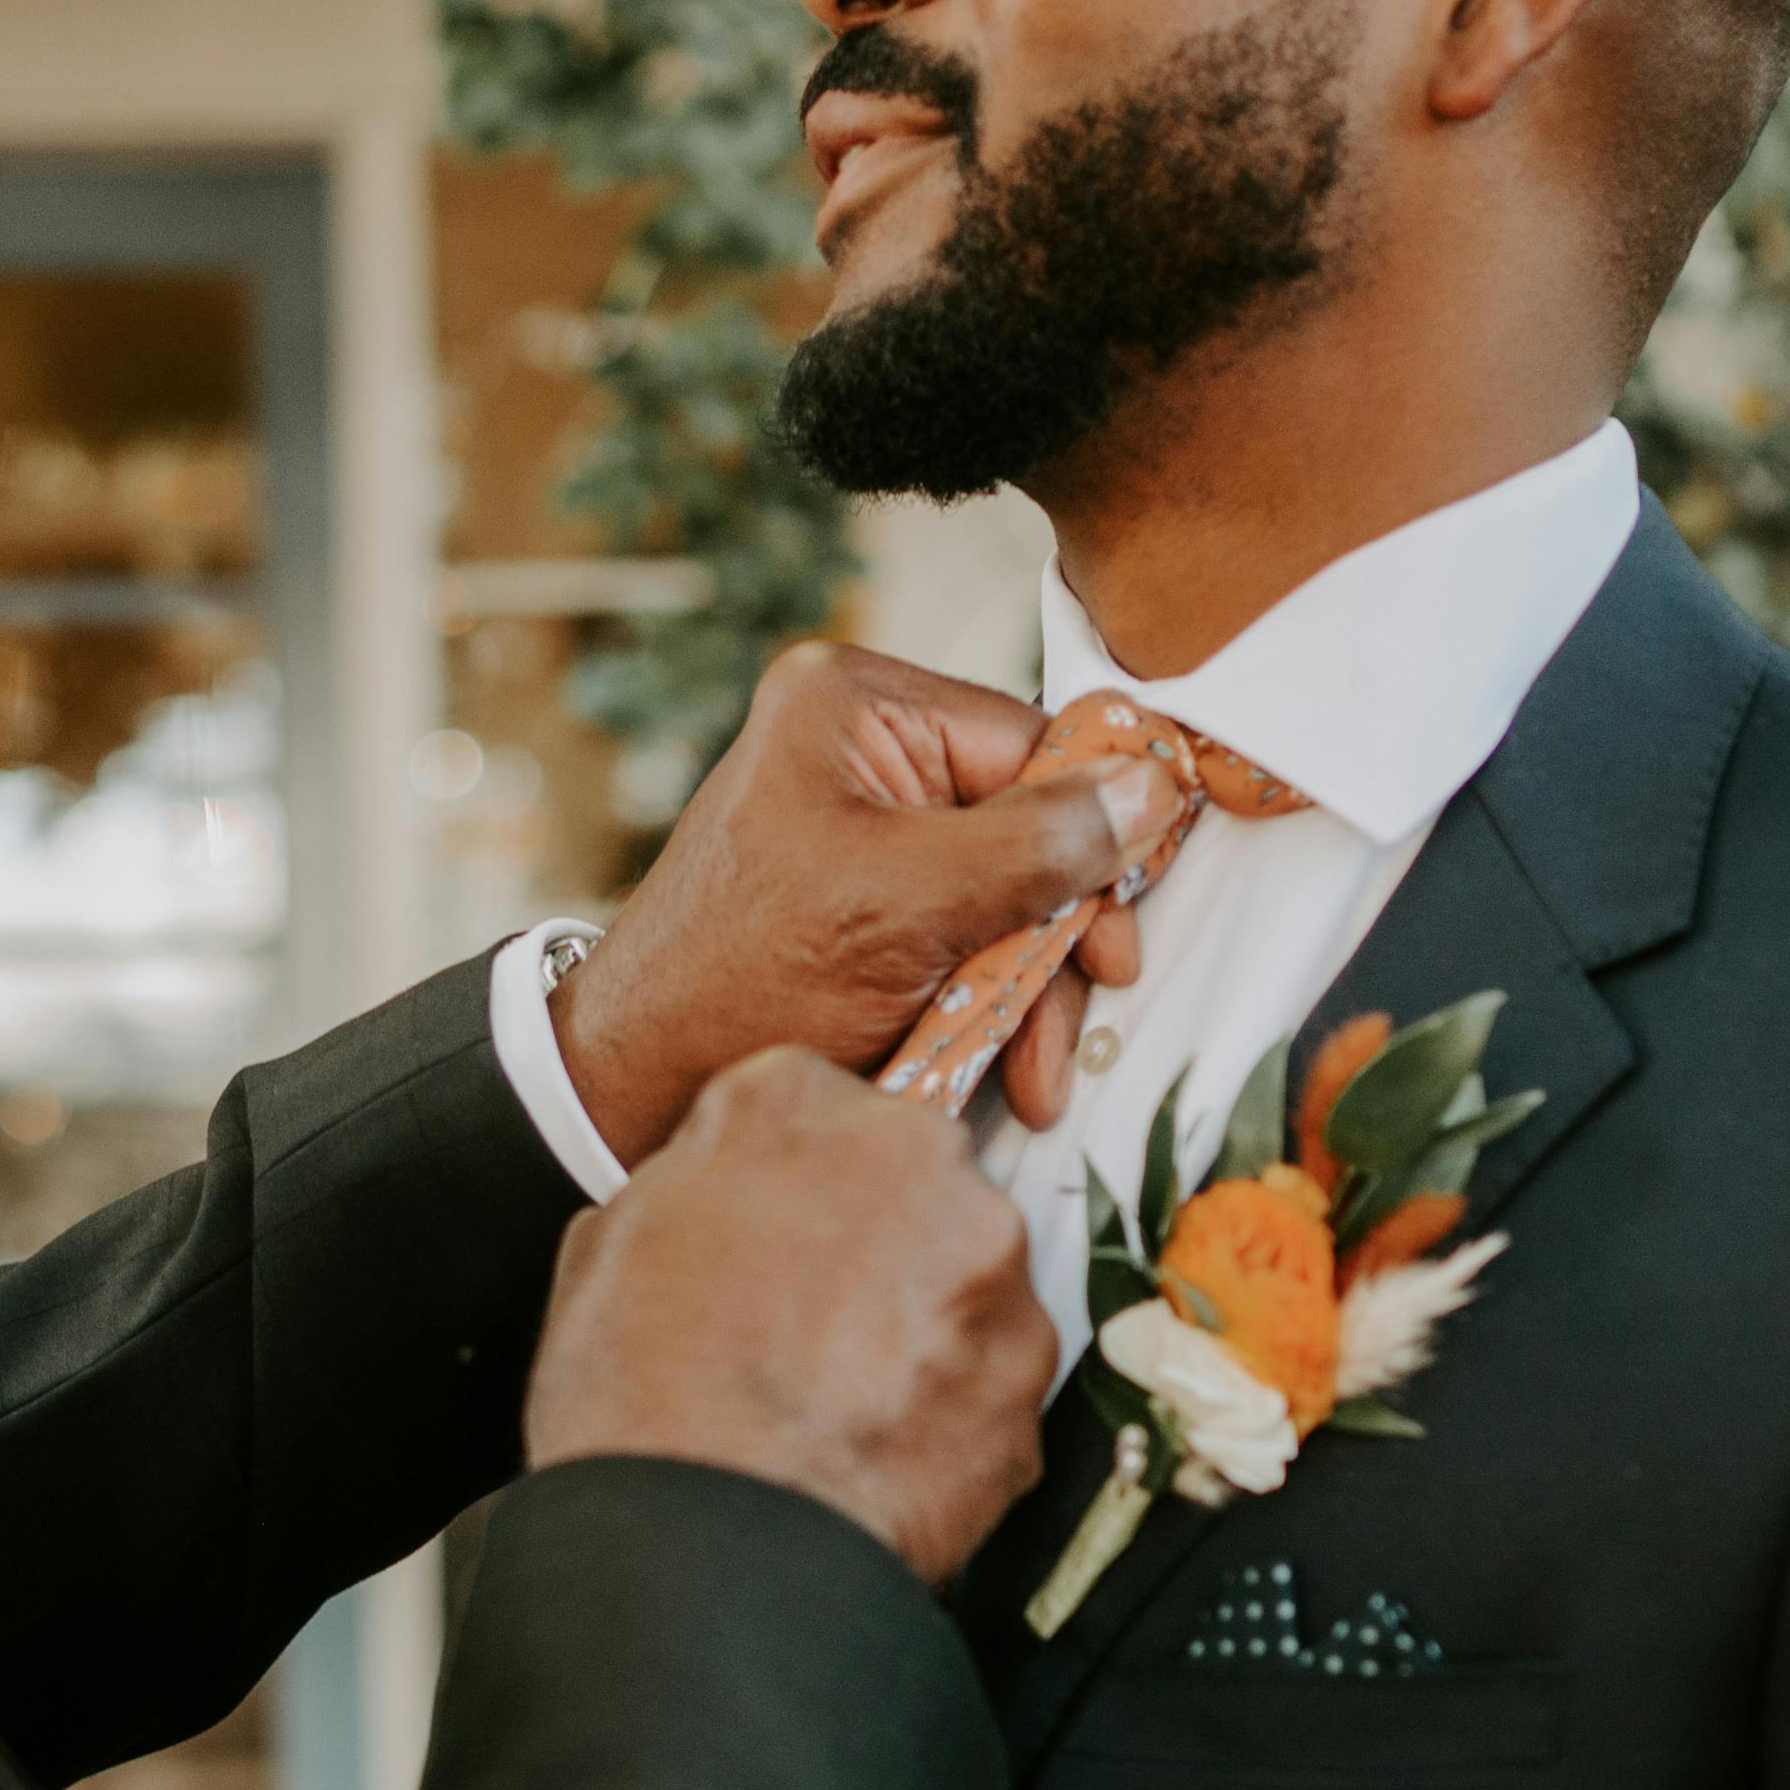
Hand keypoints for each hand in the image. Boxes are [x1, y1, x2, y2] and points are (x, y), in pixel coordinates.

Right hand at [524, 1046, 1056, 1583]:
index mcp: (796, 1105)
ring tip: (839, 1399)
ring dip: (921, 1323)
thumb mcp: (608, 1242)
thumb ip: (695, 1183)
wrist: (707, 1546)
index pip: (816, 1107)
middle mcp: (916, 1157)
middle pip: (911, 1179)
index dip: (794, 1182)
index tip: (780, 1235)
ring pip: (965, 1274)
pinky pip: (994, 1372)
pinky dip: (953, 1405)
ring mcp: (990, 1265)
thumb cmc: (641, 1402)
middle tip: (810, 1324)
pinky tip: (879, 1446)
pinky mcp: (1032, 1369)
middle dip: (875, 1242)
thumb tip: (721, 1193)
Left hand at [554, 636, 1169, 1160]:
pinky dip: (987, 1006)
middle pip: (1026, 828)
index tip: (1116, 932)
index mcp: (854, 703)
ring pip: (1003, 897)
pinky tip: (1000, 1068)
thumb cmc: (744, 980)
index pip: (1030, 746)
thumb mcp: (910, 904)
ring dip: (1029, 992)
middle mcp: (858, 750)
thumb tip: (1154, 788)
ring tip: (1034, 1076)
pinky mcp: (861, 903)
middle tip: (1084, 1009)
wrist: (635, 1086)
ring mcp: (859, 829)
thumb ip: (1038, 846)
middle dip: (1055, 939)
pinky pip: (961, 938)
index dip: (1090, 840)